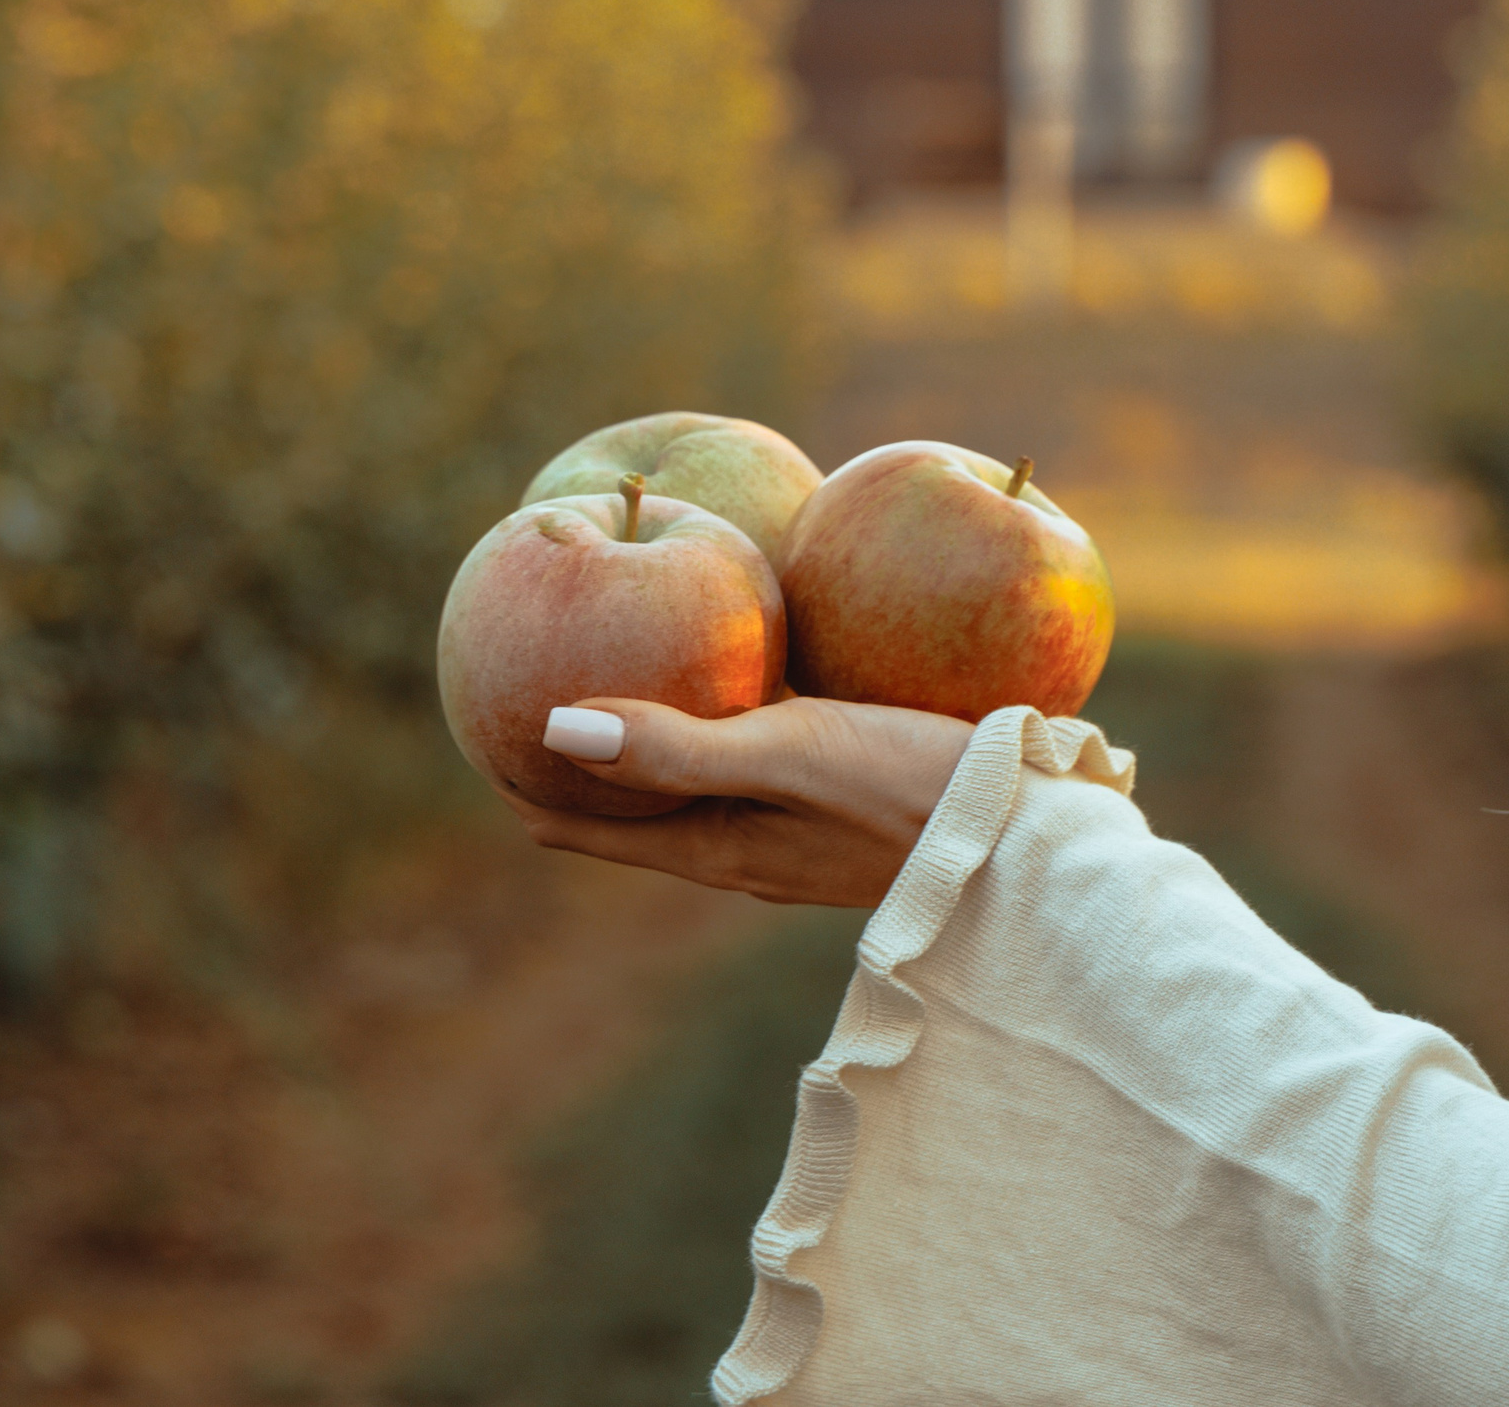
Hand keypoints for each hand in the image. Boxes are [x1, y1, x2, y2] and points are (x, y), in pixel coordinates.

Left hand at [491, 695, 974, 906]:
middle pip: (637, 801)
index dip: (529, 783)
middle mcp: (749, 842)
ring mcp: (801, 822)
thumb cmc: (908, 790)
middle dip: (583, 757)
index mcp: (718, 848)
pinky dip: (727, 711)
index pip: (589, 825)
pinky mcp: (850, 792)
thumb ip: (675, 746)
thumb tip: (551, 724)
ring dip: (655, 734)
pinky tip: (750, 661)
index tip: (477, 732)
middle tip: (530, 688)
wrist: (1031, 833)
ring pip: (700, 774)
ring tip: (619, 670)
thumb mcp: (787, 756)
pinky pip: (762, 748)